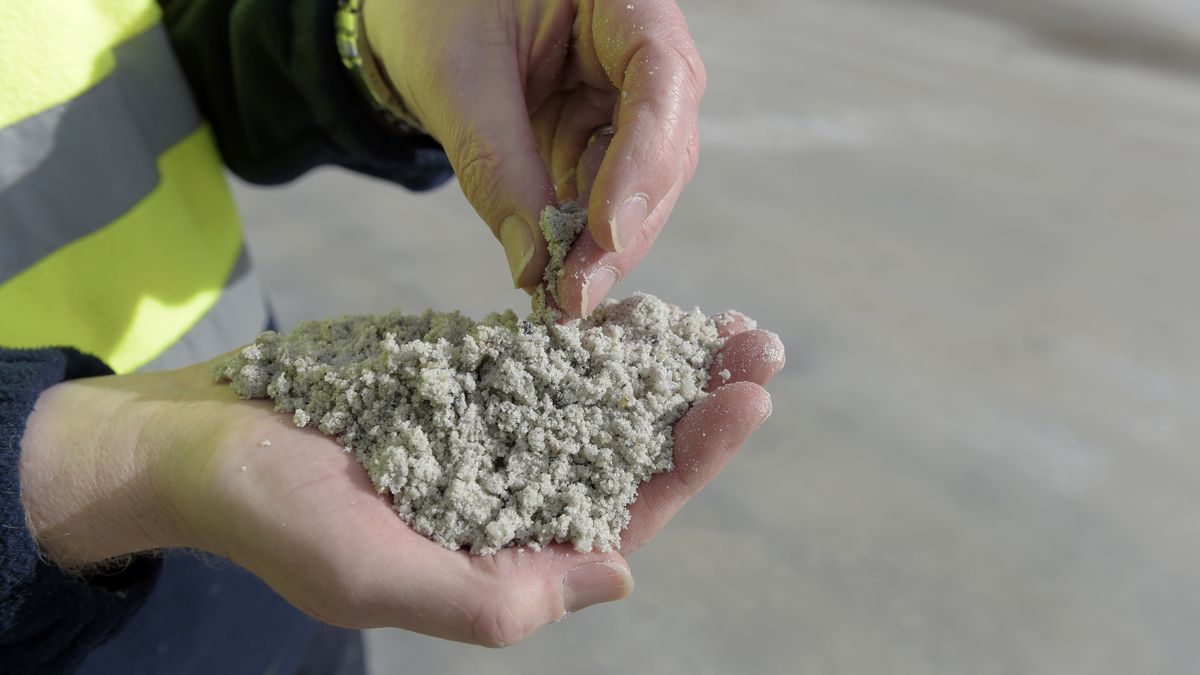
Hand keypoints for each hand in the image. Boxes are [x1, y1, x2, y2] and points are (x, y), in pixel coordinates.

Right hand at [19, 320, 780, 646]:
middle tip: (761, 346)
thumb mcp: (378, 575)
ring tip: (727, 320)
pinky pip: (550, 362)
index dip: (693, 461)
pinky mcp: (468, 385)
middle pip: (632, 452)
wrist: (202, 444)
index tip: (744, 400)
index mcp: (510, 557)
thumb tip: (620, 576)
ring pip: (602, 403)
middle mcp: (517, 497)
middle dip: (698, 403)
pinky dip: (597, 337)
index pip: (627, 514)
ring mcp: (497, 436)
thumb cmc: (276, 520)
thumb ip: (494, 593)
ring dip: (665, 364)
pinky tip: (642, 306)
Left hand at [363, 0, 704, 315]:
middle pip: (663, 146)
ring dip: (604, 248)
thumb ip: (498, 165)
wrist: (411, 8)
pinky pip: (602, 196)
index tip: (607, 230)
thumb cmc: (432, 8)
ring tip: (564, 299)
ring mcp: (623, 100)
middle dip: (623, 228)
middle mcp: (640, 52)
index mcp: (622, 1)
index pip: (661, 79)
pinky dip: (581, 241)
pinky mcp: (597, 138)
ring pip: (641, 186)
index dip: (643, 159)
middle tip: (579, 294)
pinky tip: (559, 279)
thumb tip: (534, 267)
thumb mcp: (456, 77)